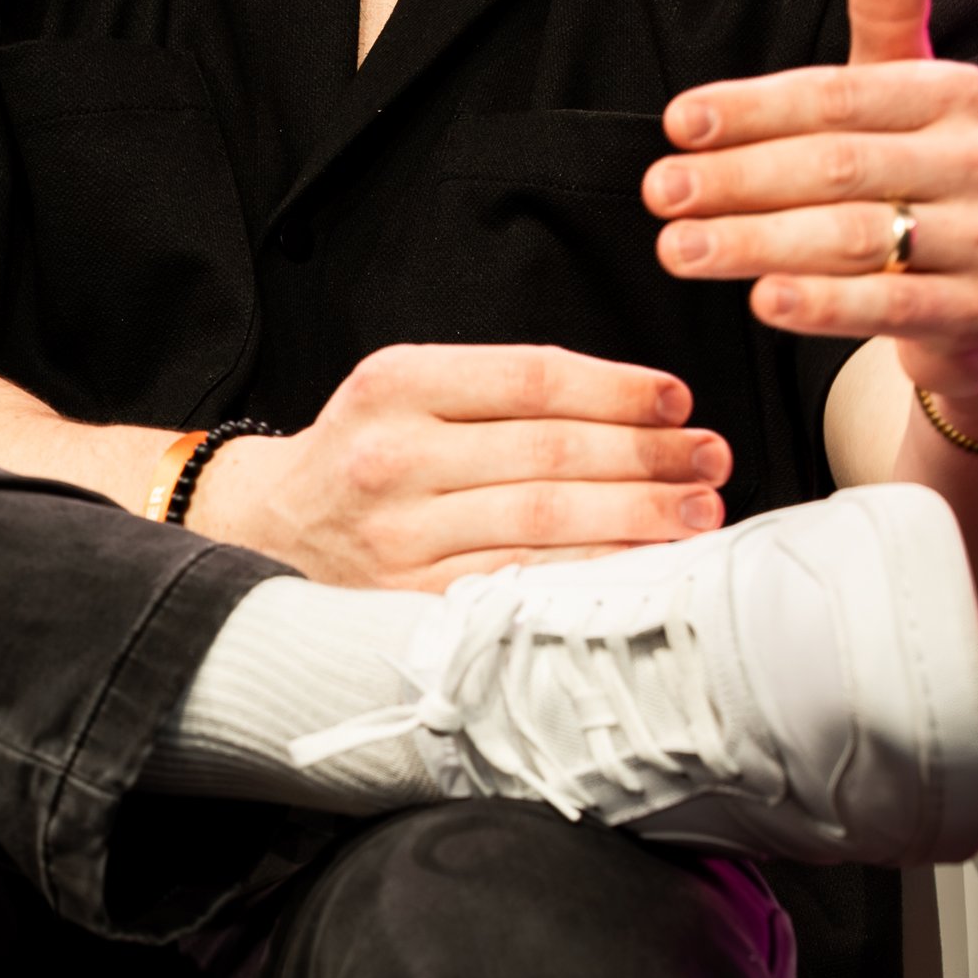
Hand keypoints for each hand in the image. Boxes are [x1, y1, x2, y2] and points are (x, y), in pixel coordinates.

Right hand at [187, 342, 728, 587]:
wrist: (265, 528)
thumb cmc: (362, 452)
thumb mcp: (406, 389)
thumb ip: (499, 389)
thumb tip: (635, 405)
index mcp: (395, 384)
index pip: (532, 378)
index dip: (618, 388)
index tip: (678, 399)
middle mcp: (392, 457)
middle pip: (550, 452)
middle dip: (648, 455)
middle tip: (712, 457)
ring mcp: (400, 535)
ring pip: (544, 521)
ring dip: (638, 516)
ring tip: (698, 510)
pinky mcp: (409, 599)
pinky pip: (522, 581)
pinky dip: (591, 572)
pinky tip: (642, 564)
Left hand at [641, 0, 977, 431]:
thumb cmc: (927, 182)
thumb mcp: (909, 93)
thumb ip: (888, 12)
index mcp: (956, 92)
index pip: (837, 96)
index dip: (751, 108)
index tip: (673, 124)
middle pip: (838, 166)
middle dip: (738, 179)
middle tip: (657, 192)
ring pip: (856, 237)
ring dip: (756, 243)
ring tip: (677, 249)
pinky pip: (891, 308)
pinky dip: (823, 305)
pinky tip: (760, 300)